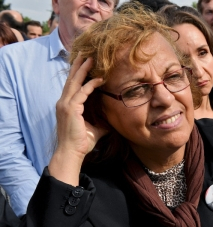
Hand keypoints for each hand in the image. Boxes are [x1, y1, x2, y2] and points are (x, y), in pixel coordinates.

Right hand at [50, 55, 107, 185]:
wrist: (72, 152)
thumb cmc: (82, 143)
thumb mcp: (95, 129)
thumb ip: (102, 122)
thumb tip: (113, 121)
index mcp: (67, 106)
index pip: (73, 86)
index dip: (79, 74)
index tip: (86, 64)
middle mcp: (64, 102)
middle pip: (71, 80)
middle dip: (79, 66)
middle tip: (85, 54)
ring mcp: (65, 105)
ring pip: (75, 82)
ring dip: (83, 70)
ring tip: (90, 59)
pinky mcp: (70, 108)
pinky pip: (82, 92)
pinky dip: (90, 85)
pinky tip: (99, 79)